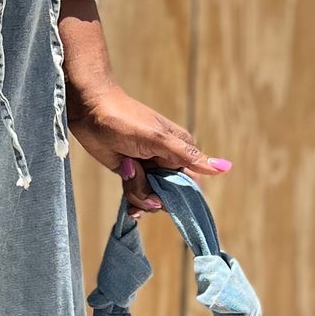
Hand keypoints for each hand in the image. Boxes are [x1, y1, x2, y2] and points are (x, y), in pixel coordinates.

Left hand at [57, 0, 230, 213]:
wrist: (89, 111)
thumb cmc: (124, 119)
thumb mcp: (158, 139)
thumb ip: (188, 156)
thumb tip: (225, 169)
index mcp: (180, 150)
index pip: (192, 183)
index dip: (180, 195)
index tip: (163, 193)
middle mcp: (167, 162)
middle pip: (170, 196)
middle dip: (154, 195)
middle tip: (138, 174)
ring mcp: (148, 169)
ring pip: (151, 198)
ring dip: (137, 192)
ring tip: (126, 168)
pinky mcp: (131, 175)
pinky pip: (137, 197)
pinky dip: (132, 200)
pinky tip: (127, 204)